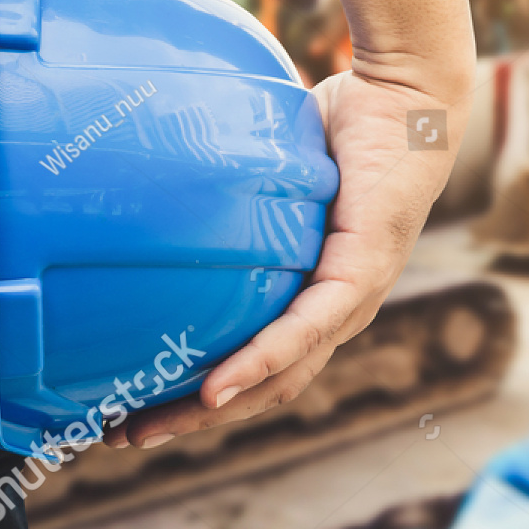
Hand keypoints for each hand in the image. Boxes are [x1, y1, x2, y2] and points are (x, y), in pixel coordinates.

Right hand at [103, 68, 467, 447]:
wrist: (406, 94)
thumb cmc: (346, 125)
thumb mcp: (271, 172)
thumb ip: (226, 190)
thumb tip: (153, 176)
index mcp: (318, 294)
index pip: (259, 367)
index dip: (200, 399)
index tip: (134, 410)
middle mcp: (338, 310)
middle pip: (263, 390)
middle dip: (189, 419)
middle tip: (122, 434)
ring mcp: (353, 297)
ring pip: (281, 377)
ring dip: (213, 410)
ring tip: (150, 427)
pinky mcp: (362, 272)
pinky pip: (304, 331)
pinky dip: (258, 363)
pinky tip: (215, 390)